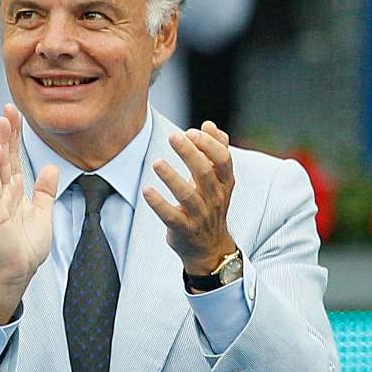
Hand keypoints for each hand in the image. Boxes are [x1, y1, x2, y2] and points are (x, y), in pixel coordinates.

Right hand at [0, 105, 59, 322]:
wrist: (16, 272)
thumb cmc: (25, 248)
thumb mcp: (43, 213)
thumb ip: (44, 191)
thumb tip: (50, 168)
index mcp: (15, 191)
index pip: (14, 157)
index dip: (16, 136)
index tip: (17, 115)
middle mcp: (3, 191)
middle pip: (5, 155)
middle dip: (7, 131)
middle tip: (9, 107)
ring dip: (0, 142)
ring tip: (2, 120)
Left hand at [143, 122, 237, 274]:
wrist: (209, 247)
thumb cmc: (210, 205)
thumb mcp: (218, 180)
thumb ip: (214, 151)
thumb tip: (209, 124)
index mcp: (224, 183)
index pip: (223, 160)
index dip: (209, 145)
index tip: (191, 132)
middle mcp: (215, 198)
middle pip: (205, 173)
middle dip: (190, 154)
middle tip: (173, 137)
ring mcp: (200, 215)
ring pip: (188, 195)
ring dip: (172, 178)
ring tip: (156, 163)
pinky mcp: (184, 229)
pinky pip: (171, 216)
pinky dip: (159, 204)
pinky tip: (146, 190)